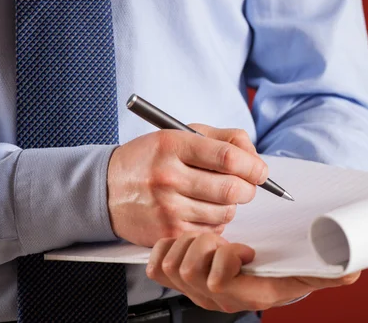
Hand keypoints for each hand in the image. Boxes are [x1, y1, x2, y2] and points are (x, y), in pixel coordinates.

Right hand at [107, 124, 267, 246]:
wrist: (107, 188)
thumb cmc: (152, 158)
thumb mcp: (181, 135)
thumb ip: (223, 139)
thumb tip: (255, 157)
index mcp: (173, 146)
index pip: (227, 157)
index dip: (253, 166)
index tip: (261, 171)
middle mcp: (168, 177)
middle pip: (231, 189)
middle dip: (248, 188)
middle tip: (246, 185)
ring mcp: (167, 208)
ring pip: (225, 213)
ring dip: (231, 206)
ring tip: (216, 196)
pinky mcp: (167, 233)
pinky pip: (211, 231)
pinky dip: (216, 222)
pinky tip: (201, 210)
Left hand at [146, 232, 360, 312]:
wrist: (257, 281)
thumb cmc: (278, 275)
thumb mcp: (304, 273)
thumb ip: (325, 273)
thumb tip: (351, 271)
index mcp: (244, 294)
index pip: (219, 279)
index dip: (227, 258)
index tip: (246, 248)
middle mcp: (215, 297)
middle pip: (190, 269)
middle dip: (206, 244)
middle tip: (223, 237)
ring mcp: (193, 290)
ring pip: (173, 265)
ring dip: (189, 243)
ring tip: (208, 237)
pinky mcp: (177, 279)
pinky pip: (157, 265)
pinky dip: (167, 248)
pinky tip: (187, 242)